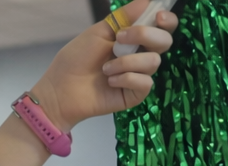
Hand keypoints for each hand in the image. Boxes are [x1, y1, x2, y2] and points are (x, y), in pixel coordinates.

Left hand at [29, 0, 177, 131]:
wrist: (60, 89)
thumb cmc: (76, 59)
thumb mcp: (99, 31)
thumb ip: (125, 16)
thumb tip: (149, 0)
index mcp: (134, 38)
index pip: (164, 27)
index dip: (167, 20)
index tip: (158, 17)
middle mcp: (140, 55)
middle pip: (165, 41)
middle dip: (145, 35)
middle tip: (119, 39)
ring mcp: (139, 75)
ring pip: (154, 61)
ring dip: (127, 62)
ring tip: (105, 68)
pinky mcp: (135, 94)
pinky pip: (145, 82)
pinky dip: (126, 78)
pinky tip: (110, 81)